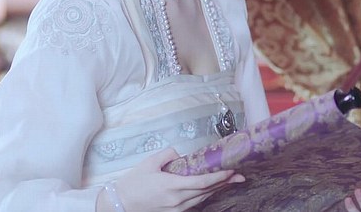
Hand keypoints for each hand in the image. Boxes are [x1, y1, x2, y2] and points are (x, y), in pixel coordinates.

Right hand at [106, 147, 244, 211]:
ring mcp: (177, 208)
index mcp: (171, 186)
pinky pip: (195, 203)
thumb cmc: (133, 183)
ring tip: (231, 181)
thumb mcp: (149, 162)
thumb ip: (168, 155)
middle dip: (225, 183)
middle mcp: (177, 199)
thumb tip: (181, 155)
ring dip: (218, 189)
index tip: (231, 170)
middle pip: (207, 191)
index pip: (202, 182)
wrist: (119, 204)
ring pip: (203, 198)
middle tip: (240, 175)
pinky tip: (213, 189)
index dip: (219, 177)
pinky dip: (206, 195)